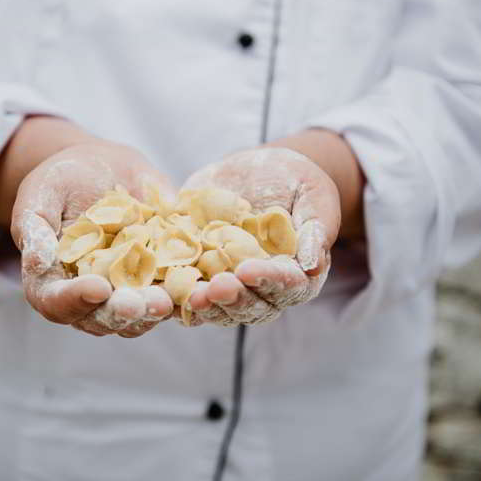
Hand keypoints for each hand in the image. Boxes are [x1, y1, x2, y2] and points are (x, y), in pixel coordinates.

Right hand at [10, 139, 174, 336]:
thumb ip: (34, 227)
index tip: (97, 288)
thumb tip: (38, 261)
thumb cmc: (62, 179)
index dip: (74, 300)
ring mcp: (123, 294)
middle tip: (142, 303)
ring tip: (168, 299)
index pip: (55, 302)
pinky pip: (170, 297)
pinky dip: (182, 297)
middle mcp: (87, 298)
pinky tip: (196, 288)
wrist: (101, 168)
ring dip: (152, 312)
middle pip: (100, 318)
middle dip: (122, 312)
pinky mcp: (156, 283)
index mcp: (51, 282)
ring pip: (136, 318)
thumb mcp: (41, 193)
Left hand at [181, 145, 343, 325]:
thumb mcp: (313, 194)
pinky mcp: (200, 276)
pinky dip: (177, 298)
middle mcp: (264, 289)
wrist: (256, 170)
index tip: (249, 270)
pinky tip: (164, 292)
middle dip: (234, 299)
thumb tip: (313, 265)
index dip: (269, 281)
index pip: (288, 287)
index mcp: (296, 275)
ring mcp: (231, 286)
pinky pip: (187, 296)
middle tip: (216, 287)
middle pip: (253, 307)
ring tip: (192, 296)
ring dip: (207, 306)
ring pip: (221, 310)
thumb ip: (316, 227)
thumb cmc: (294, 180)